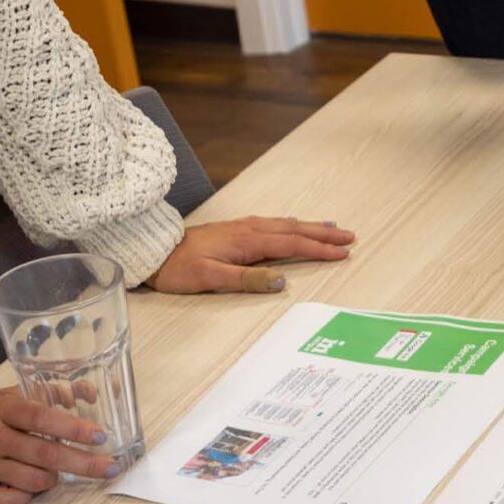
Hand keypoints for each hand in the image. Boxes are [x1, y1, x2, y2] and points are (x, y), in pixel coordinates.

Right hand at [0, 390, 117, 503]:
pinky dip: (24, 496)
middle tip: (110, 468)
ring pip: (33, 481)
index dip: (75, 428)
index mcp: (0, 410)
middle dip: (85, 463)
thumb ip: (47, 396)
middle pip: (46, 454)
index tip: (101, 437)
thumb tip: (90, 393)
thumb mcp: (4, 398)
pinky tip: (24, 487)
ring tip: (50, 471)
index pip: (43, 418)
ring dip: (51, 479)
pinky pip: (9, 502)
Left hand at [146, 217, 354, 294]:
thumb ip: (247, 279)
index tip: (342, 253)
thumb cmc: (180, 268)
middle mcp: (249, 229)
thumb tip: (282, 280)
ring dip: (311, 227)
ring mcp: (242, 227)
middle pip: (294, 229)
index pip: (292, 244)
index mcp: (247, 241)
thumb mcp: (211, 279)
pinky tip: (294, 224)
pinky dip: (292, 225)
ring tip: (332, 228)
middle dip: (323, 234)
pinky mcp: (236, 229)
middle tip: (349, 236)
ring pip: (285, 224)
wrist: (154, 251)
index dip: (319, 249)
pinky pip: (274, 224)